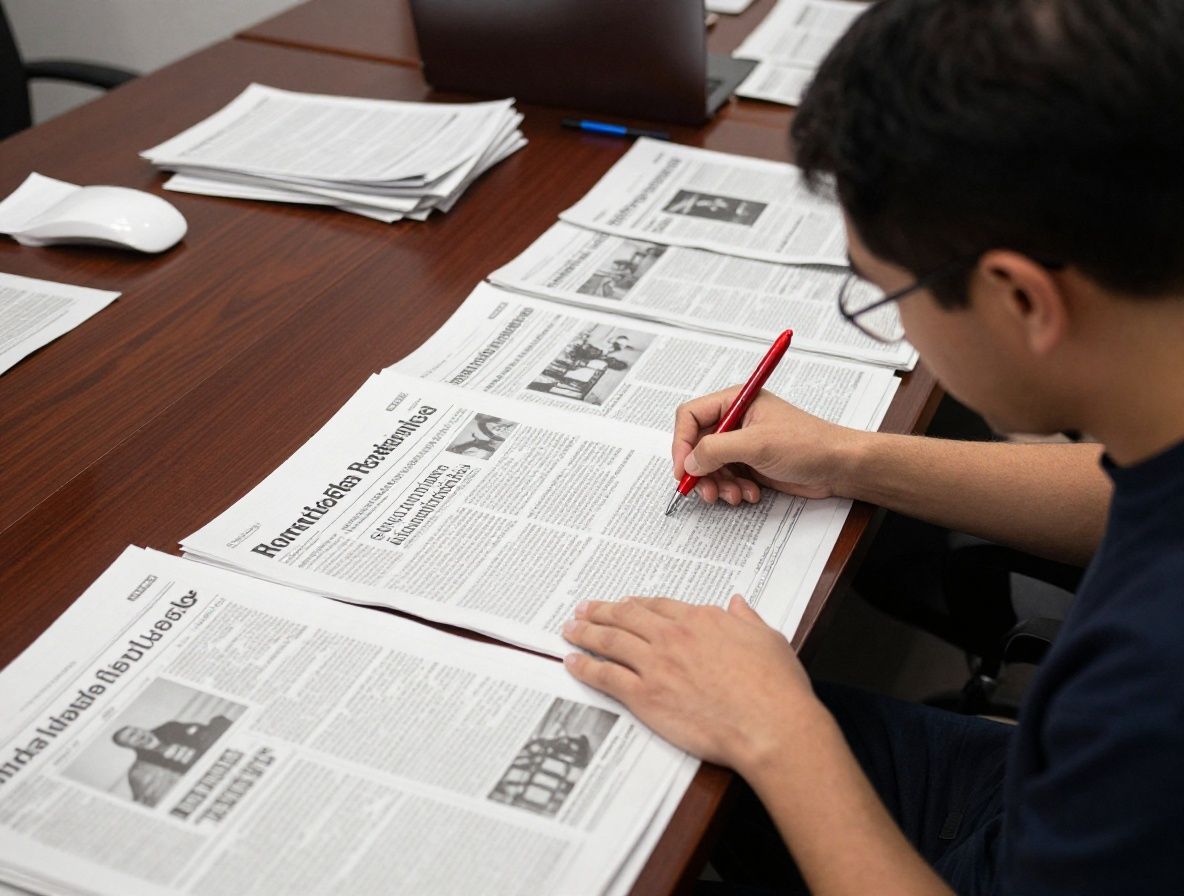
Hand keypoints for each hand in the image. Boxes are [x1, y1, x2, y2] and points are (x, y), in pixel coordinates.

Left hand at [562, 595, 817, 773]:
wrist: (769, 724)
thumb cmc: (775, 687)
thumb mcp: (768, 639)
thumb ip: (747, 619)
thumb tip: (738, 604)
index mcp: (702, 620)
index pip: (659, 606)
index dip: (636, 604)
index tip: (624, 604)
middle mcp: (673, 637)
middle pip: (627, 617)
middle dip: (601, 611)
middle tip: (584, 609)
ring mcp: (656, 665)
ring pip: (610, 641)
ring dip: (585, 633)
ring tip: (570, 629)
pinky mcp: (645, 695)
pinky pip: (605, 675)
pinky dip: (585, 666)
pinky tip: (572, 662)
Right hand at [672, 387, 864, 504]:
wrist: (838, 467)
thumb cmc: (808, 444)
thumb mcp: (757, 444)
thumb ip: (717, 450)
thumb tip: (689, 462)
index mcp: (735, 401)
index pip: (691, 416)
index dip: (682, 442)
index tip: (683, 468)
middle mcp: (735, 421)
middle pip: (697, 445)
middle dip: (700, 471)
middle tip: (707, 491)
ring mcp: (743, 444)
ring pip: (710, 467)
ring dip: (718, 485)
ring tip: (735, 495)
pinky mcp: (751, 464)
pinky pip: (727, 478)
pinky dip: (733, 489)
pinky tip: (751, 493)